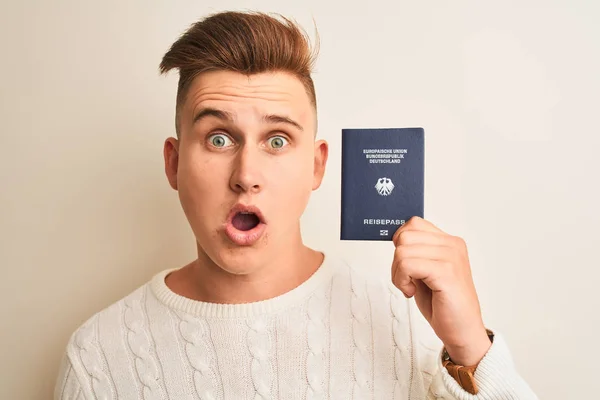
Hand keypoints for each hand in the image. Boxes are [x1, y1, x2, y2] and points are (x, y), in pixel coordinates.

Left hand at [391, 216, 491, 365]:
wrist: (462, 331)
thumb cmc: (443, 303)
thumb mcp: (424, 270)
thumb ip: (415, 252)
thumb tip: (395, 237)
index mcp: (449, 241)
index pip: (413, 224)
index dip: (400, 244)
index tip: (405, 265)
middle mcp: (453, 245)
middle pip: (404, 236)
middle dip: (396, 261)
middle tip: (406, 280)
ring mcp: (451, 257)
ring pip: (402, 250)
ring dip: (398, 273)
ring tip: (411, 287)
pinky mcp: (446, 272)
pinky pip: (407, 264)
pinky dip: (401, 280)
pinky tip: (412, 292)